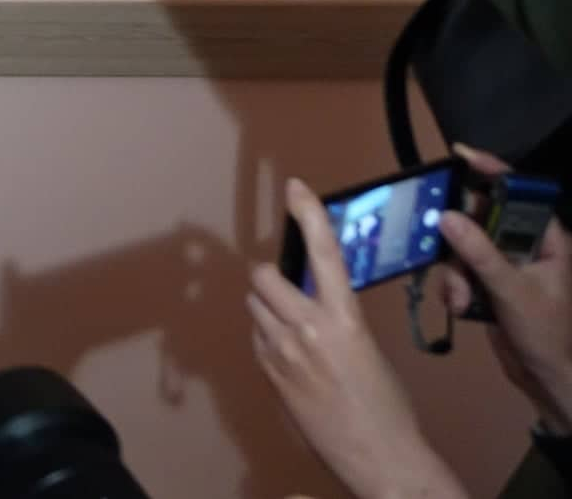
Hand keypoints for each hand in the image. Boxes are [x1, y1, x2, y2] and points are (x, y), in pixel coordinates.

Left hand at [248, 178, 465, 498]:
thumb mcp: (368, 348)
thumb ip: (337, 320)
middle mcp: (307, 328)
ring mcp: (282, 351)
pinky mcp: (268, 373)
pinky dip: (266, 338)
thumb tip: (316, 307)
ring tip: (294, 333)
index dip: (308, 216)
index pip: (325, 254)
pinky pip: (256, 338)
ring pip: (255, 306)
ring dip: (268, 309)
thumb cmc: (386, 405)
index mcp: (344, 318)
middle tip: (287, 292)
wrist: (377, 454)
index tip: (295, 187)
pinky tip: (290, 359)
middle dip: (272, 279)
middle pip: (264, 277)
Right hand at [434, 144, 571, 433]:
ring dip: (454, 272)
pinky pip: (458, 270)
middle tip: (437, 239)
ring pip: (463, 247)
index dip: (491, 171)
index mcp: (546, 240)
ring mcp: (504, 265)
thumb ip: (480, 253)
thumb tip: (447, 217)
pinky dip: (453, 286)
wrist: (546, 380)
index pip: (518, 194)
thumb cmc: (546, 333)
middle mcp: (523, 246)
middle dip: (459, 238)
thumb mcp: (513, 291)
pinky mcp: (487, 284)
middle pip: (480, 218)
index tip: (458, 154)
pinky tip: (457, 305)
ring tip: (458, 296)